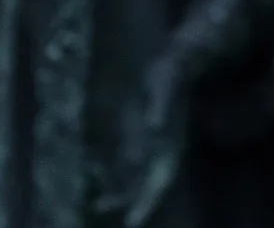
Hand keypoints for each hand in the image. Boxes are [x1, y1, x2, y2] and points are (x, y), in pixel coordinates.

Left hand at [112, 46, 190, 227]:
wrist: (175, 62)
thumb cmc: (170, 73)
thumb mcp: (166, 84)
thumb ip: (160, 106)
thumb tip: (154, 127)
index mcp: (172, 142)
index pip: (160, 179)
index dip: (147, 200)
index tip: (132, 220)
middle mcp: (163, 150)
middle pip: (148, 186)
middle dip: (131, 203)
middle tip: (107, 212)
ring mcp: (153, 146)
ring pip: (139, 179)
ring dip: (121, 194)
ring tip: (98, 204)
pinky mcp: (142, 139)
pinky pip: (130, 166)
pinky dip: (117, 177)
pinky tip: (100, 182)